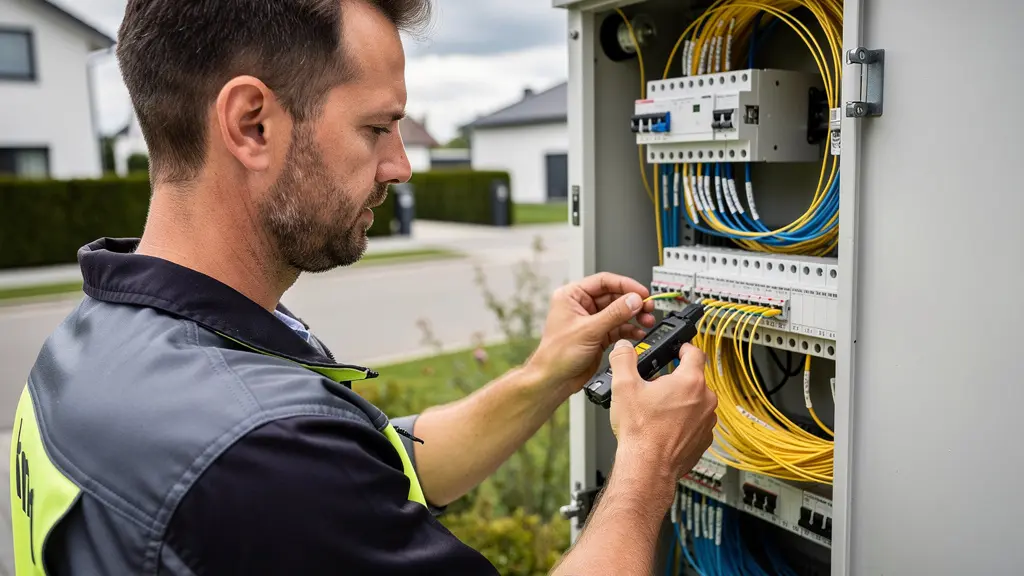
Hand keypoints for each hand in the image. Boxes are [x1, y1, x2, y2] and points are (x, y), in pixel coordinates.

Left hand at [527, 273, 656, 398]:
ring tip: (647, 320)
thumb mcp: (589, 330)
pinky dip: (630, 330)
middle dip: (632, 302)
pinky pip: (618, 327)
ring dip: (634, 316)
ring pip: (619, 312)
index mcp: (572, 296)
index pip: (603, 281)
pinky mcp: (599, 335)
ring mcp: (591, 321)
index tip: (641, 292)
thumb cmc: (557, 354)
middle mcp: (582, 306)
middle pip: (614, 296)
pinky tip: (639, 333)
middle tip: (648, 307)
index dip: (625, 285)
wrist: (555, 380)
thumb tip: (633, 300)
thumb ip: (614, 314)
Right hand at [608, 340, 716, 490]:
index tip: (678, 349)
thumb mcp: (623, 387)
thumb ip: (623, 360)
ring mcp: (707, 422)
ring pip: (696, 402)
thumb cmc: (640, 431)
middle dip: (676, 379)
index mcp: (690, 382)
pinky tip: (665, 427)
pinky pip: (696, 423)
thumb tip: (623, 348)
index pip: (695, 353)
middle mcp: (705, 400)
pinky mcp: (704, 439)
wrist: (647, 467)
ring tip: (658, 410)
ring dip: (682, 401)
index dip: (684, 347)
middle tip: (656, 386)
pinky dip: (684, 422)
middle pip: (694, 379)